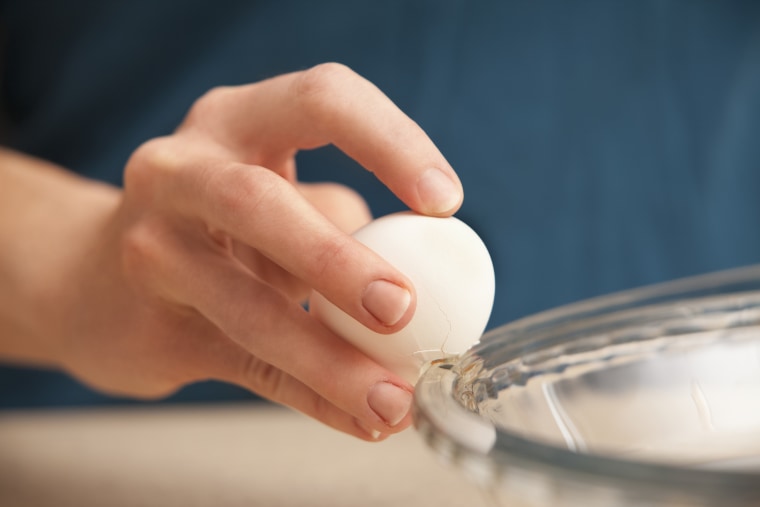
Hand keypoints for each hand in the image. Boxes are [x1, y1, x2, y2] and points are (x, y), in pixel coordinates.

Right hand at [2, 63, 462, 439]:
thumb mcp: (271, 197)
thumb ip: (337, 222)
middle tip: (402, 309)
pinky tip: (359, 416)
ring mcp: (153, 247)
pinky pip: (244, 364)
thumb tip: (427, 276)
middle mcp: (182, 169)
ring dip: (328, 358)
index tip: (446, 204)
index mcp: (235, 122)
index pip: (322, 100)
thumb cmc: (213, 227)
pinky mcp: (152, 324)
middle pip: (258, 201)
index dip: (391, 143)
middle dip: (336, 260)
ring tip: (390, 399)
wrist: (94, 277)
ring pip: (245, 306)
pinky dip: (310, 395)